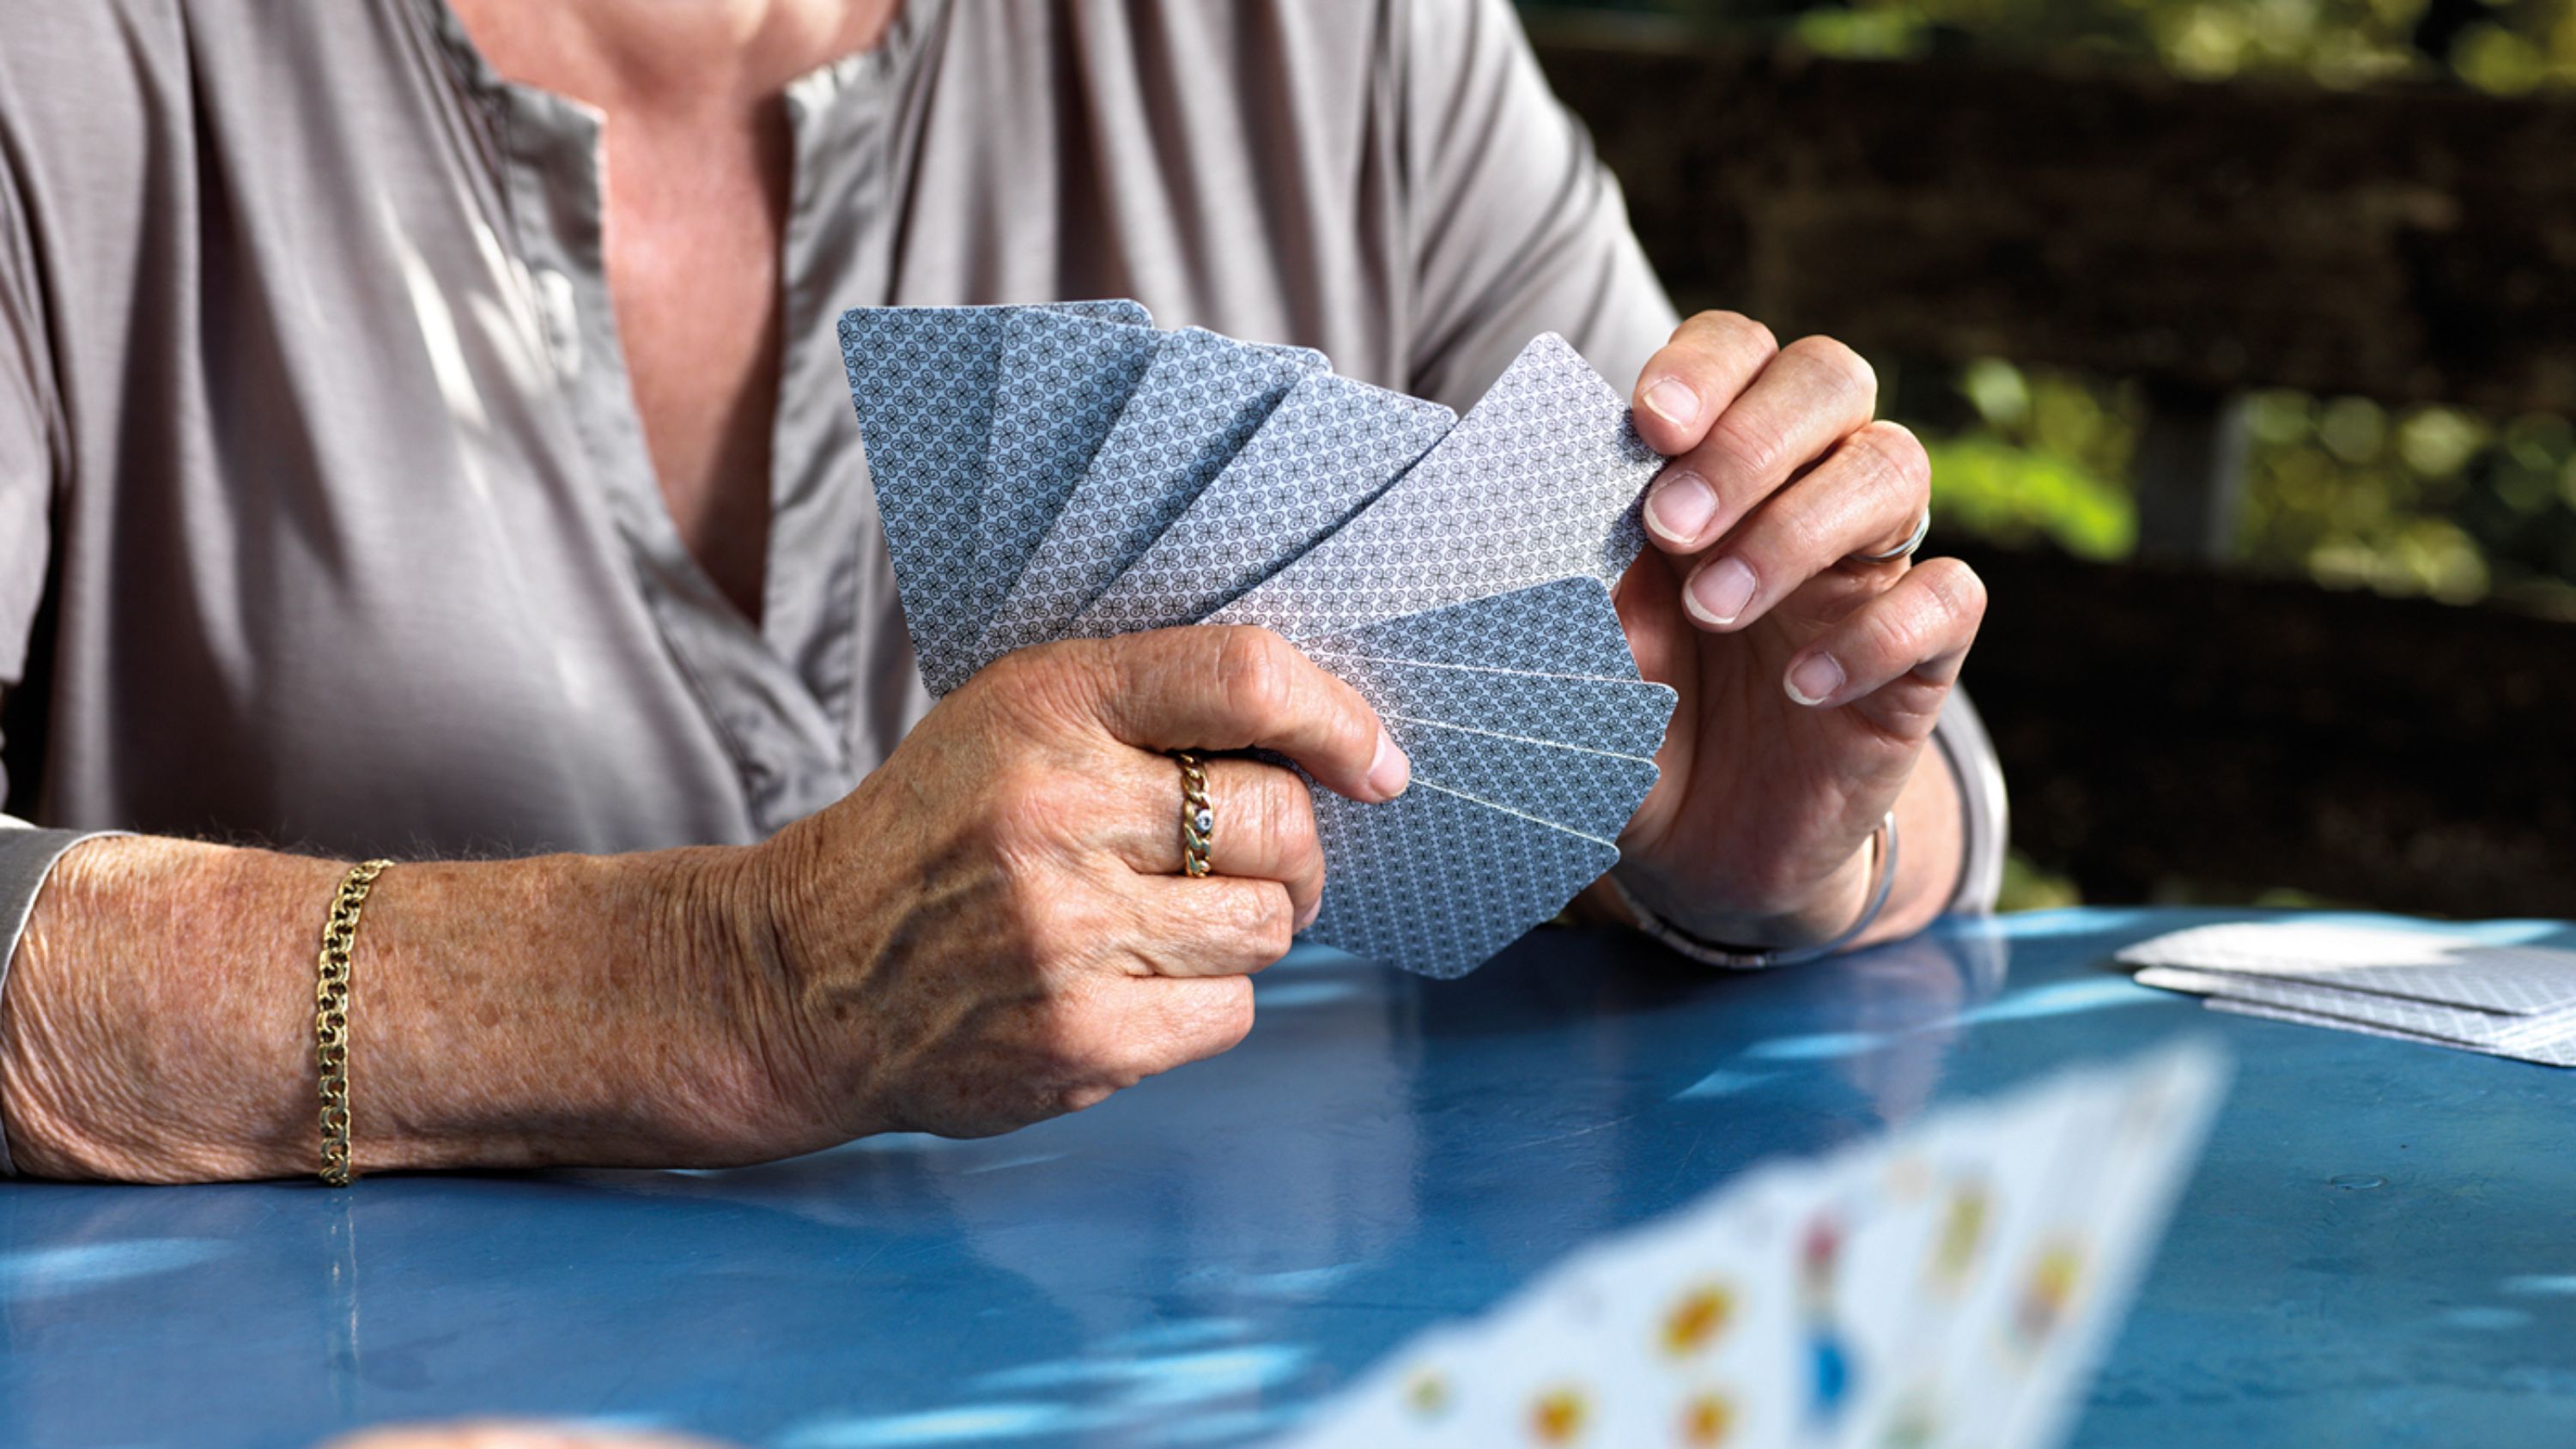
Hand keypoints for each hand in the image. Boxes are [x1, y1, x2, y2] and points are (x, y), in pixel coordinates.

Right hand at [726, 627, 1406, 1148]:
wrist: (806, 974)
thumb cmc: (937, 833)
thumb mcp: (1013, 719)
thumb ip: (1149, 708)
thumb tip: (1334, 746)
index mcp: (1046, 704)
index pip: (1244, 678)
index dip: (1338, 718)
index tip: (1374, 761)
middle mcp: (1057, 812)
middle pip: (1280, 821)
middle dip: (1293, 848)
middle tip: (1252, 859)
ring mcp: (1068, 935)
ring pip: (1269, 926)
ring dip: (1249, 927)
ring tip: (1169, 921)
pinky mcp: (1083, 1040)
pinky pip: (1230, 1012)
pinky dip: (1204, 1002)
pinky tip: (1129, 983)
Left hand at [1610, 312, 1986, 946]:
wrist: (1702, 851)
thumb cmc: (1634, 722)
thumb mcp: (1582, 650)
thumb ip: (1570, 576)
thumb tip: (1527, 520)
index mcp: (1715, 462)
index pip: (1738, 352)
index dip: (1705, 367)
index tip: (1650, 424)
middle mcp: (1804, 488)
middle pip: (1830, 379)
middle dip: (1749, 439)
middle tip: (1670, 527)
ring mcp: (1869, 566)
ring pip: (1894, 466)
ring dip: (1797, 528)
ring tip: (1715, 610)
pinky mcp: (1921, 655)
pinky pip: (1950, 597)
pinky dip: (1878, 631)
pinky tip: (1804, 685)